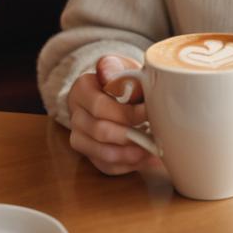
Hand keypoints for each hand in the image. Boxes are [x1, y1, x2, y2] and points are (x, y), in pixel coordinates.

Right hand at [66, 54, 162, 176]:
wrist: (117, 91)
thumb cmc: (122, 78)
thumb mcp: (120, 66)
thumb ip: (115, 67)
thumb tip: (107, 74)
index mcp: (81, 90)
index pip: (100, 107)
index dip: (126, 113)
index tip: (149, 111)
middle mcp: (76, 116)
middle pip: (101, 132)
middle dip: (130, 135)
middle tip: (156, 134)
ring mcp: (81, 138)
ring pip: (103, 154)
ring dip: (131, 155)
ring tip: (155, 151)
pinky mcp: (90, 155)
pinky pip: (108, 167)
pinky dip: (131, 166)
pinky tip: (150, 160)